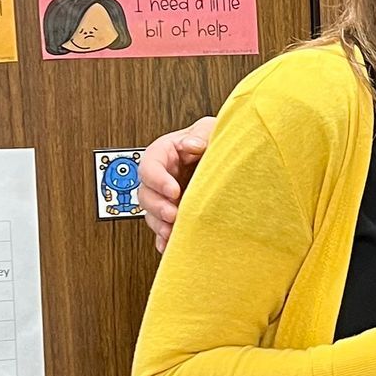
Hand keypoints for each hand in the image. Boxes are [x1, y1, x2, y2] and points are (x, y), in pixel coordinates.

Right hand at [138, 116, 215, 252]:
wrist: (229, 159)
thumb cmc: (215, 141)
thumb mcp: (210, 130)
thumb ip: (200, 134)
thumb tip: (191, 144)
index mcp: (165, 154)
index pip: (149, 165)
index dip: (157, 179)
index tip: (173, 190)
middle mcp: (162, 177)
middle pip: (145, 193)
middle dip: (157, 206)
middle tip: (173, 214)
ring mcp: (166, 197)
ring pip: (151, 214)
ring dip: (159, 225)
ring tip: (173, 232)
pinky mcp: (173, 214)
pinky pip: (162, 230)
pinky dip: (164, 240)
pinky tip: (170, 245)